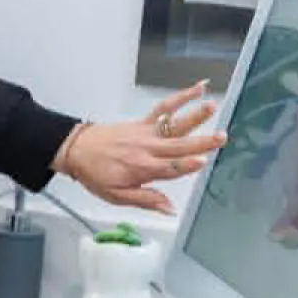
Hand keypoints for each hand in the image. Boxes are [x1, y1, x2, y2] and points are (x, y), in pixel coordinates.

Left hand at [55, 82, 225, 214]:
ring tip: (211, 106)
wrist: (77, 150)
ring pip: (175, 124)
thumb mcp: (116, 196)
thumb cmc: (96, 174)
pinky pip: (164, 108)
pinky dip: (181, 97)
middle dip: (201, 142)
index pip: (169, 169)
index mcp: (142, 169)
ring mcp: (146, 133)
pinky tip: (197, 89)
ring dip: (195, 115)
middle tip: (221, 138)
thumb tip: (170, 209)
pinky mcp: (143, 123)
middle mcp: (147, 149)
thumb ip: (146, 200)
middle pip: (179, 146)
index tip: (201, 162)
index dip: (185, 166)